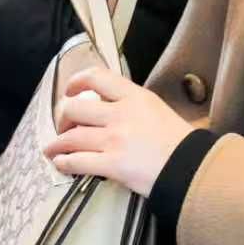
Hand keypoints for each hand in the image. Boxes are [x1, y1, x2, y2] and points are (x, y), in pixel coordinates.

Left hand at [45, 66, 192, 196]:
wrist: (191, 167)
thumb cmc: (181, 140)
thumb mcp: (158, 110)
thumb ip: (133, 106)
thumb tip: (111, 109)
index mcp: (134, 96)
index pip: (96, 77)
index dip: (76, 81)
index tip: (70, 90)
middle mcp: (120, 114)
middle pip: (75, 108)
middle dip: (62, 117)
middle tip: (63, 126)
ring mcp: (114, 139)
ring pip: (71, 137)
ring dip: (57, 143)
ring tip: (52, 149)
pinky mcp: (112, 164)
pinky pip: (77, 161)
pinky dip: (64, 162)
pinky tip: (60, 163)